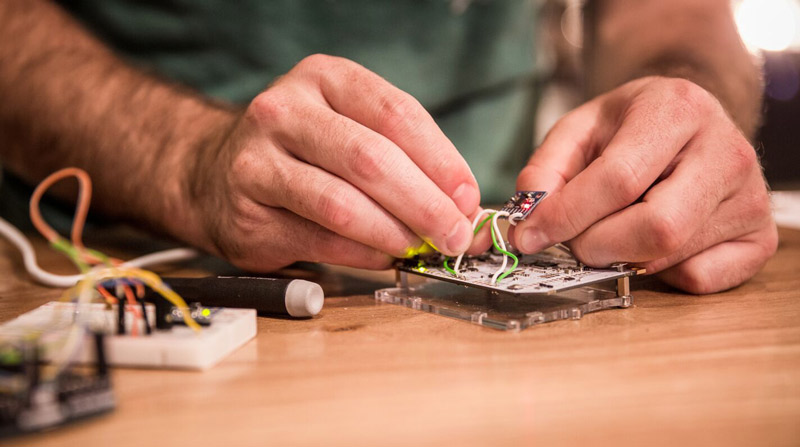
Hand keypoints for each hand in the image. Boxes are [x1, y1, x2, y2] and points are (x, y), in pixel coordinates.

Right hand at [184, 54, 479, 270]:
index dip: (441, 161)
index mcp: (324, 78)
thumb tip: (460, 205)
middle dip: (424, 204)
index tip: (467, 198)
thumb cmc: (302, 151)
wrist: (215, 173)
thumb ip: (402, 156)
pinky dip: (363, 254)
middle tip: (454, 235)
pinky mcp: (248, 213)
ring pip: (342, 204)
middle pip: (371, 159)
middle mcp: (285, 111)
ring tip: (422, 250)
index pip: (396, 114)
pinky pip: (320, 240)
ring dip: (394, 234)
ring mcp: (258, 161)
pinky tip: (384, 257)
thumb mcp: (349, 127)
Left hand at [510, 77, 777, 293]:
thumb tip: (528, 222)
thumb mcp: (580, 128)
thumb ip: (546, 169)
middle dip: (597, 246)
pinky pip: (700, 278)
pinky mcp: (760, 237)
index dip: (566, 216)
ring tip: (610, 232)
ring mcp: (751, 197)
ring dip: (622, 258)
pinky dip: (662, 275)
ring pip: (673, 255)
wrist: (689, 120)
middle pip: (655, 228)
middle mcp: (726, 151)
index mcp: (677, 110)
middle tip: (574, 240)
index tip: (529, 236)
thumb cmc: (631, 127)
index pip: (618, 180)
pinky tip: (650, 245)